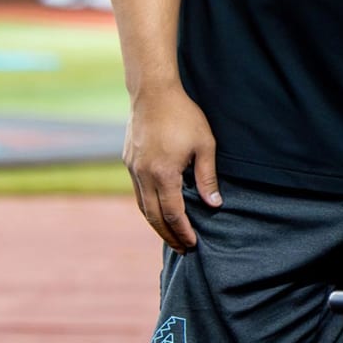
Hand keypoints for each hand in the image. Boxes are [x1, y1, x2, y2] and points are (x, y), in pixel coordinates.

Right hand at [124, 85, 219, 250]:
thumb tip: (214, 204)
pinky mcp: (128, 161)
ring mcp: (132, 169)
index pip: (172, 213)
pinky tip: (157, 210)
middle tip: (182, 248)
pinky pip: (137, 191)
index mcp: (162, 174)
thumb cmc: (184, 116)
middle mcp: (143, 175)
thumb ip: (207, 176)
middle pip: (153, 216)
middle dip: (168, 234)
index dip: (182, 230)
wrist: (152, 93)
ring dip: (155, 223)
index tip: (192, 244)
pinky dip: (147, 206)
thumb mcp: (205, 145)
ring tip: (170, 235)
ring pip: (142, 205)